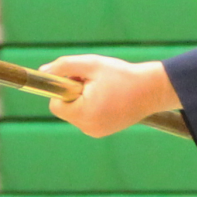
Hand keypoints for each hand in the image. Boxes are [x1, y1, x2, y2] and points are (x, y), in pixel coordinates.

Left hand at [46, 55, 178, 137]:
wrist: (153, 90)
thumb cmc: (122, 75)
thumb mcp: (91, 64)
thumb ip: (64, 66)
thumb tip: (43, 71)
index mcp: (83, 114)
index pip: (56, 104)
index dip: (64, 89)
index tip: (79, 79)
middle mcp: (88, 128)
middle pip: (66, 109)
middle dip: (75, 94)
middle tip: (95, 82)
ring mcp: (97, 132)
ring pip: (77, 112)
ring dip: (84, 99)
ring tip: (105, 89)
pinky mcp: (104, 131)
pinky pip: (88, 116)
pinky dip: (93, 106)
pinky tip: (110, 97)